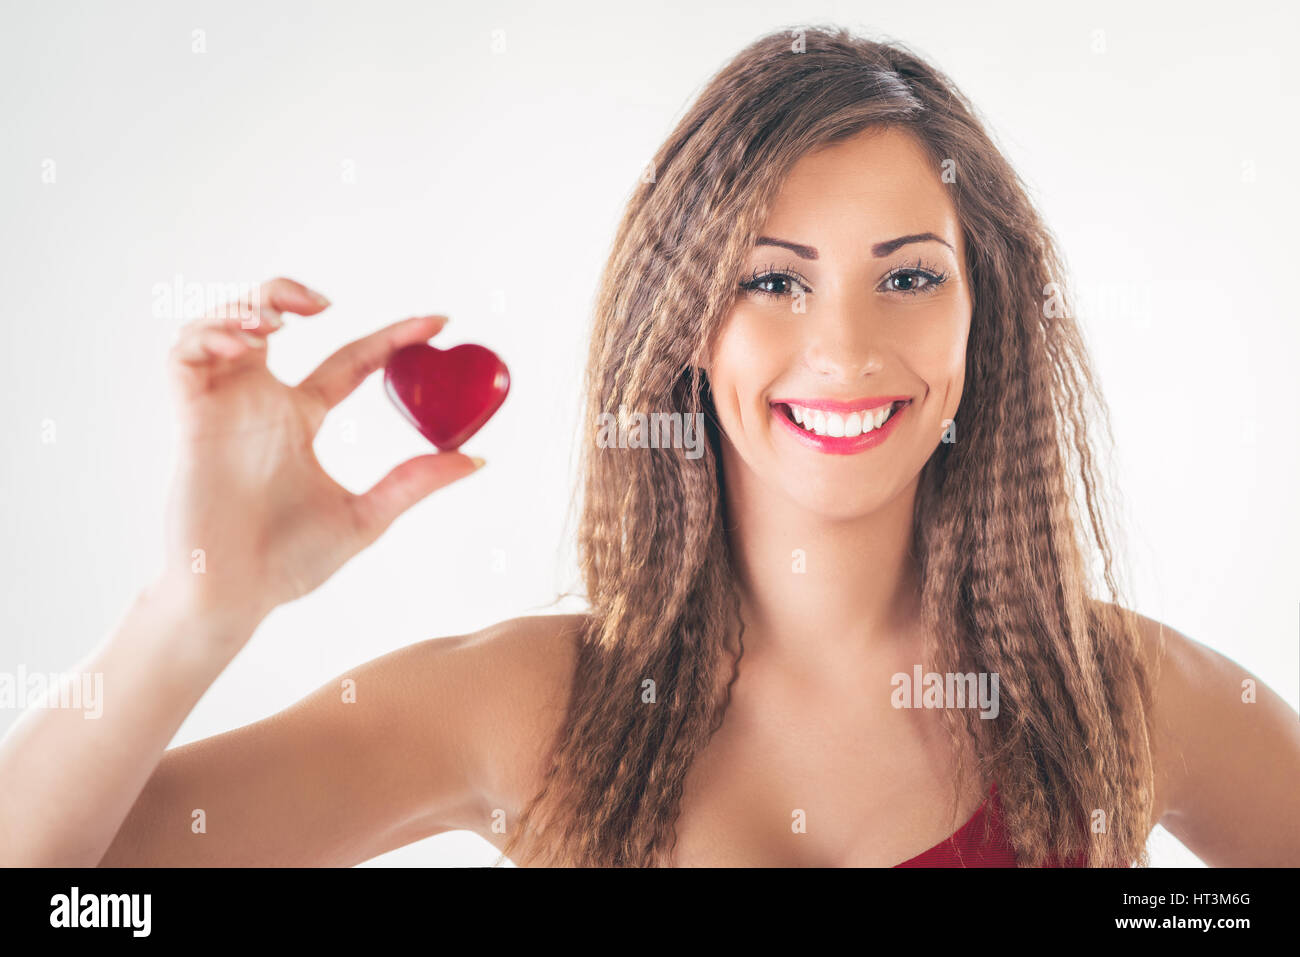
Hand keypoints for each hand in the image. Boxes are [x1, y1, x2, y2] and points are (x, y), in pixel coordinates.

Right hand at [160, 277, 481, 633]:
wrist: (235, 598)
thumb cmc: (290, 563)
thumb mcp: (366, 515)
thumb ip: (415, 482)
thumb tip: (479, 459)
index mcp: (301, 420)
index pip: (350, 360)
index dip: (391, 336)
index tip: (439, 322)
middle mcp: (262, 403)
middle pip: (271, 319)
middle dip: (289, 292)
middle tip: (324, 304)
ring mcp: (223, 407)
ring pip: (224, 324)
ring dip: (248, 305)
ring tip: (279, 322)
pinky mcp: (190, 420)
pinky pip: (186, 356)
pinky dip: (211, 334)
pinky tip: (246, 346)